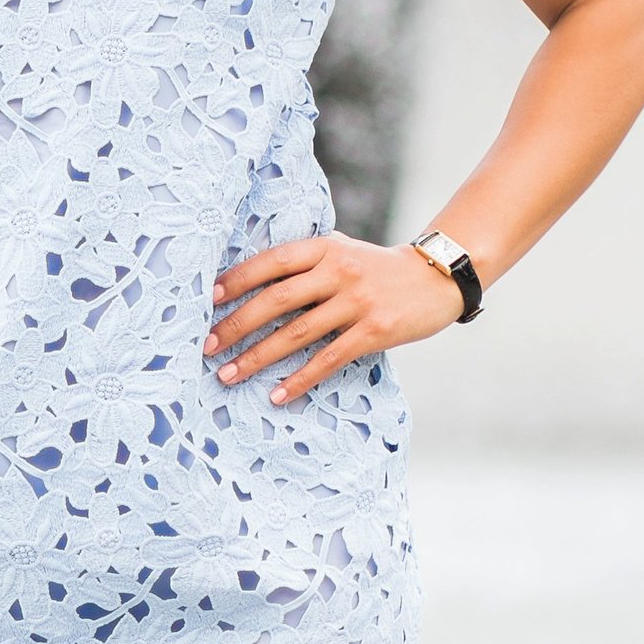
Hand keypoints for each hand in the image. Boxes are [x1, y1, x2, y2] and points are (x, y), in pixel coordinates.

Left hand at [206, 233, 465, 401]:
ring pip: (297, 332)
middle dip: (236, 324)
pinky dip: (301, 379)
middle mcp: (338, 270)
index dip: (237, 279)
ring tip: (228, 375)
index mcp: (325, 247)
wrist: (436, 278)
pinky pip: (329, 359)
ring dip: (257, 357)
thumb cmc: (377, 268)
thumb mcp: (342, 250)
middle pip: (276, 299)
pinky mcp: (375, 331)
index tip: (207, 299)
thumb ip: (306, 259)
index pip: (272, 261)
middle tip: (206, 346)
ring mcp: (357, 301)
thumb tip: (250, 278)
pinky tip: (278, 395)